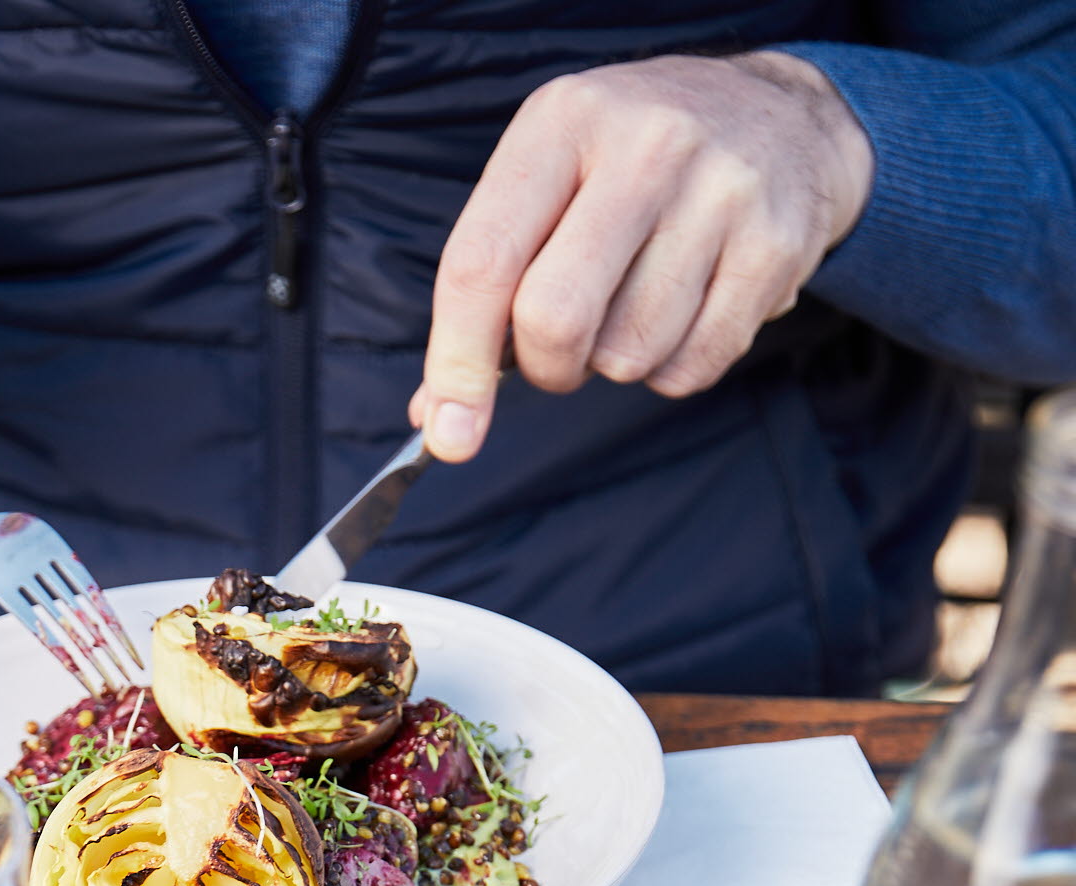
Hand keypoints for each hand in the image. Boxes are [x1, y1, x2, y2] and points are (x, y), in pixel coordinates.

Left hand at [409, 52, 872, 460]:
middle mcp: (645, 146)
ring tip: (637, 304)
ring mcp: (720, 190)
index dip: (456, 363)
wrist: (781, 118)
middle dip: (546, 368)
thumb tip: (438, 416)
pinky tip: (686, 311)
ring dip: (614, 363)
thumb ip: (483, 290)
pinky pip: (693, 366)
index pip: (482, 263)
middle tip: (560, 353)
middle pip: (555, 320)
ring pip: (626, 354)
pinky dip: (671, 368)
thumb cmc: (629, 166)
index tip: (449, 433)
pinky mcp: (774, 244)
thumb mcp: (546, 182)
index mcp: (562, 122)